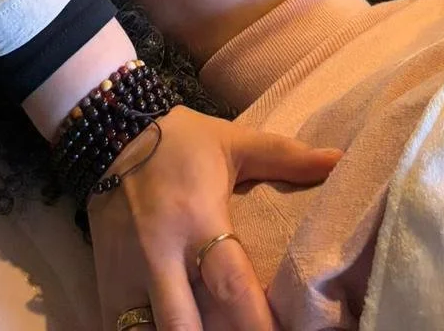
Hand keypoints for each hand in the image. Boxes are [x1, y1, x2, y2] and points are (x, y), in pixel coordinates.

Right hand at [89, 104, 340, 330]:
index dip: (258, 325)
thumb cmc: (180, 141)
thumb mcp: (233, 142)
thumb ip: (284, 157)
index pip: (231, 286)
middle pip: (185, 328)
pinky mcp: (104, 283)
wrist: (108, 131)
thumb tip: (339, 161)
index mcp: (197, 218)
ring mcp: (126, 273)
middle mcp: (160, 253)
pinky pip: (123, 328)